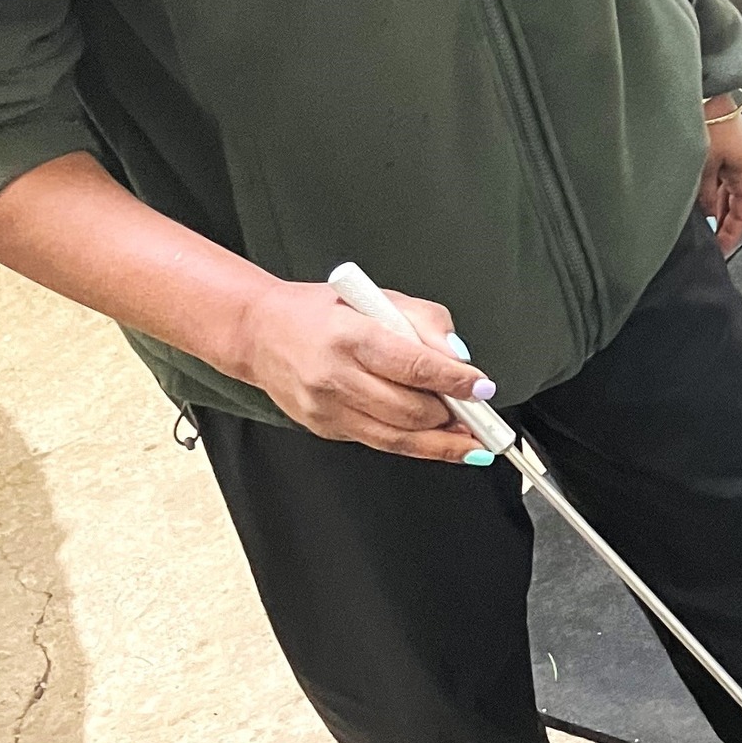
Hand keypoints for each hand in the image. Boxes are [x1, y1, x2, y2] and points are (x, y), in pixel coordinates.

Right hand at [228, 280, 496, 461]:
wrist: (260, 333)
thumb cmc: (321, 314)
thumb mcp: (376, 298)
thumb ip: (424, 322)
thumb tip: (459, 357)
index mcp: (350, 335)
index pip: (413, 365)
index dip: (455, 382)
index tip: (481, 387)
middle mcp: (336, 374)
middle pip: (410, 410)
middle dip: (452, 415)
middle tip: (476, 411)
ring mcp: (328, 407)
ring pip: (400, 438)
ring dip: (443, 442)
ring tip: (469, 438)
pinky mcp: (327, 428)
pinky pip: (382, 444)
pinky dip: (417, 445)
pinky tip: (438, 440)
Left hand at [699, 102, 741, 252]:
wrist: (707, 87)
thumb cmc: (707, 123)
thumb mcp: (704, 166)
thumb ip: (706, 195)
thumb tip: (707, 217)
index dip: (733, 233)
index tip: (722, 249)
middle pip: (739, 203)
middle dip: (725, 222)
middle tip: (711, 241)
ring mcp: (741, 155)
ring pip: (731, 190)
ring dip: (719, 207)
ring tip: (706, 225)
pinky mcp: (731, 145)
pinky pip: (726, 176)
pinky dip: (716, 190)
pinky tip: (704, 200)